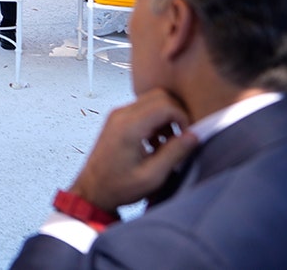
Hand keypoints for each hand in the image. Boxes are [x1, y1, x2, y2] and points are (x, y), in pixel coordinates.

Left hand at [68, 88, 198, 211]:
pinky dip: (155, 120)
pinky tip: (156, 143)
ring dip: (166, 118)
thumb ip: (174, 153)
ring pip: (152, 101)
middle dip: (176, 114)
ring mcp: (117, 115)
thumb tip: (193, 136)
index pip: (165, 105)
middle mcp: (121, 115)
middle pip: (159, 96)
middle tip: (181, 137)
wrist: (92, 190)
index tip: (187, 136)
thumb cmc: (118, 187)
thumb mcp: (152, 176)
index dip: (183, 118)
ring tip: (167, 144)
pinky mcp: (117, 120)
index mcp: (128, 127)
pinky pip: (143, 109)